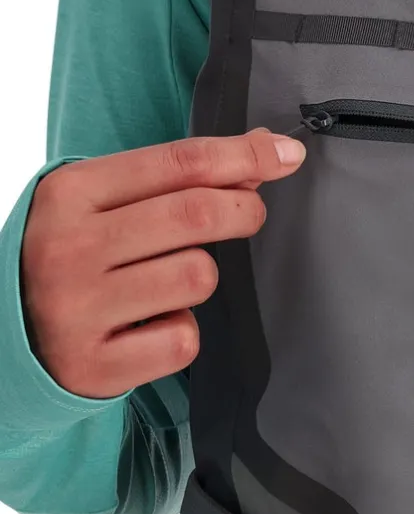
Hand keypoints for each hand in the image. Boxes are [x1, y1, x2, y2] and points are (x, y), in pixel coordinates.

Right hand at [19, 129, 307, 399]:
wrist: (9, 333)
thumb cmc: (74, 255)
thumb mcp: (104, 200)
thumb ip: (177, 175)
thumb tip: (273, 149)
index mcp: (69, 193)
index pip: (180, 162)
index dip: (246, 156)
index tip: (286, 155)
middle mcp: (67, 248)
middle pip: (197, 214)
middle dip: (243, 211)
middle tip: (247, 215)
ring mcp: (76, 309)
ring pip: (197, 276)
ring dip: (200, 277)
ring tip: (164, 283)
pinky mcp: (93, 365)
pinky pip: (183, 339)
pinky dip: (180, 333)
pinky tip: (147, 328)